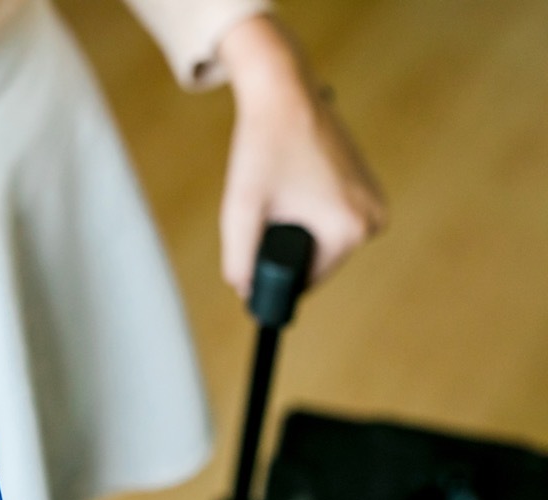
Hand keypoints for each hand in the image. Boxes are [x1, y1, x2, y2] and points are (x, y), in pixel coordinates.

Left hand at [217, 15, 385, 295]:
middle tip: (266, 206)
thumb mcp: (240, 210)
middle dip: (283, 246)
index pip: (305, 281)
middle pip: (314, 262)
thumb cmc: (262, 147)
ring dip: (295, 230)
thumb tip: (245, 292)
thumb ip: (239, 260)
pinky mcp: (368, 188)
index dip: (272, 274)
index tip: (253, 247)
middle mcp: (373, 219)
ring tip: (280, 191)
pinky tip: (293, 186)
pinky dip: (308, 214)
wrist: (284, 93)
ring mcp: (375, 202)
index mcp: (350, 230)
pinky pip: (331, 221)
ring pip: (321, 242)